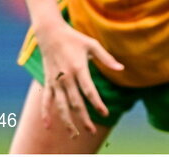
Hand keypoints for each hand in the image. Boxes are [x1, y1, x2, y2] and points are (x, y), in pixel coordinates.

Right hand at [34, 20, 122, 136]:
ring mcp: (55, 81)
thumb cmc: (75, 38)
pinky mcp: (48, 82)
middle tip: (91, 131)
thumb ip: (107, 58)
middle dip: (84, 119)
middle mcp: (66, 78)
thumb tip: (122, 68)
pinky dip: (46, 114)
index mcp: (79, 69)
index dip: (97, 104)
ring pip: (61, 106)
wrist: (50, 34)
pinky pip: (46, 101)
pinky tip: (48, 126)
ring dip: (67, 122)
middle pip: (75, 103)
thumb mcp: (93, 45)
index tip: (105, 113)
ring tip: (74, 135)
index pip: (89, 91)